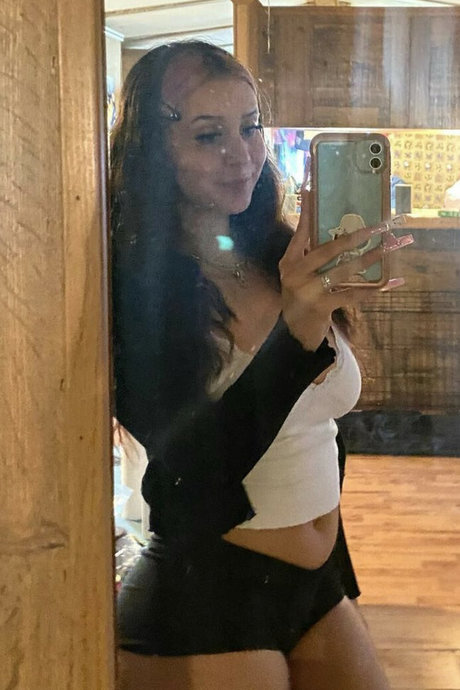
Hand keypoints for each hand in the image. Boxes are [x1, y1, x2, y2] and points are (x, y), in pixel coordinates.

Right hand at [278, 190, 412, 350]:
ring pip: (343, 270)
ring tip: (386, 249)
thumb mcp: (298, 275)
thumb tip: (332, 230)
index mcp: (289, 262)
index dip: (307, 210)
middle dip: (354, 237)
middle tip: (376, 227)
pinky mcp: (320, 306)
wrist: (294, 334)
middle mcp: (295, 273)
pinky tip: (389, 283)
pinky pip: (351, 294)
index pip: (300, 231)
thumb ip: (309, 255)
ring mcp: (307, 291)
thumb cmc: (301, 298)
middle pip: (327, 249)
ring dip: (368, 259)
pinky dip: (372, 289)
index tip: (312, 187)